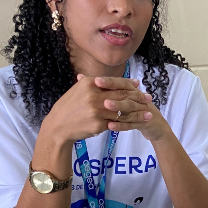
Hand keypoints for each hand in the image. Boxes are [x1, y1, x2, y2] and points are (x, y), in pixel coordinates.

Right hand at [40, 75, 160, 144]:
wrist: (58, 126)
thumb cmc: (69, 107)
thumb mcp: (79, 90)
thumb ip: (97, 85)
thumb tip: (112, 80)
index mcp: (90, 83)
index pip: (114, 82)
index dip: (129, 84)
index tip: (139, 86)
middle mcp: (94, 95)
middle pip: (121, 95)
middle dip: (138, 98)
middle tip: (149, 99)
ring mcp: (96, 110)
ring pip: (122, 111)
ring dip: (138, 113)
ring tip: (149, 114)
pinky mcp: (98, 124)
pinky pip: (116, 123)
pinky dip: (127, 124)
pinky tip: (136, 124)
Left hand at [93, 75, 172, 143]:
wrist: (155, 123)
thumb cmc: (136, 110)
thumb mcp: (126, 98)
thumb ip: (109, 90)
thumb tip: (85, 78)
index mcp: (133, 90)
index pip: (121, 83)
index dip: (110, 81)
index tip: (96, 80)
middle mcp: (138, 98)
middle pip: (125, 93)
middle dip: (112, 91)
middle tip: (99, 89)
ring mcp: (142, 110)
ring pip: (129, 107)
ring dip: (118, 106)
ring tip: (106, 105)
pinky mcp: (144, 123)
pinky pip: (131, 124)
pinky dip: (121, 125)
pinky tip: (110, 126)